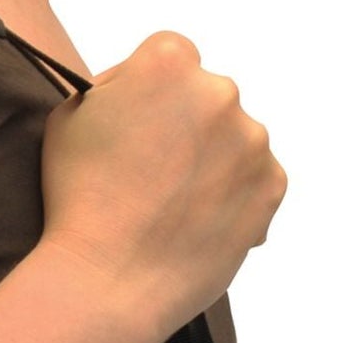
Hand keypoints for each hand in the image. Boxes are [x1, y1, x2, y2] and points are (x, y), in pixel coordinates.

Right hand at [39, 31, 286, 342]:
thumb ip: (114, 86)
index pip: (169, 59)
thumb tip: (142, 89)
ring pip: (236, 140)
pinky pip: (258, 181)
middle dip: (186, 129)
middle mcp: (219, 91)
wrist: (105, 283)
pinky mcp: (271, 185)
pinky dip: (235, 198)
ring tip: (173, 209)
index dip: (149, 97)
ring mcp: (252, 140)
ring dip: (213, 164)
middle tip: (153, 178)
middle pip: (207, 98)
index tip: (137, 134)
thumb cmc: (77, 203)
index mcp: (168, 61)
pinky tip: (197, 224)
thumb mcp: (70, 116)